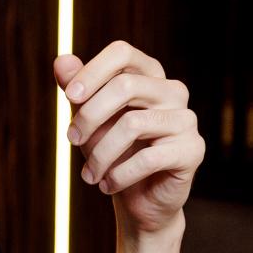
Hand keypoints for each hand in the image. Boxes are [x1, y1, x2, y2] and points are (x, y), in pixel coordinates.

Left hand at [57, 42, 203, 237]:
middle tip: (72, 139)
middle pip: (125, 85)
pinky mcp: (192, 150)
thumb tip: (61, 59)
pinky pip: (148, 158)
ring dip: (101, 154)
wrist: (140, 199)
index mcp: (150, 75)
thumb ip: (78, 89)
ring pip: (132, 123)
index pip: (122, 53)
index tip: (70, 97)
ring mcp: (187, 119)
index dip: (93, 71)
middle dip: (90, 115)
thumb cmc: (114, 152)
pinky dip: (120, 175)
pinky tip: (109, 185)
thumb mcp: (90, 119)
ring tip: (90, 174)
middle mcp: (173, 91)